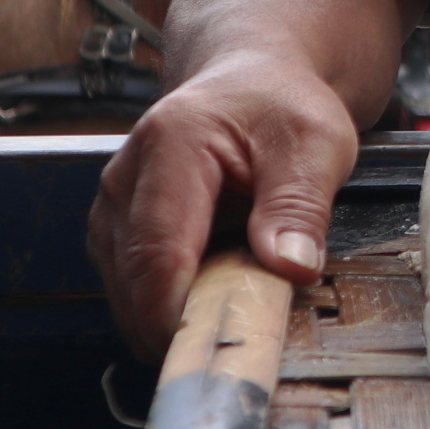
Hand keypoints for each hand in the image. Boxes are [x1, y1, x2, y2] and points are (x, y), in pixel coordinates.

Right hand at [90, 57, 358, 359]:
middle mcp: (125, 177)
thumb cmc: (281, 106)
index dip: (181, 313)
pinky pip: (132, 288)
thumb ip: (300, 204)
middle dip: (183, 324)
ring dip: (175, 318)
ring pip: (127, 294)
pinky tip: (213, 299)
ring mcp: (113, 207)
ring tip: (235, 316)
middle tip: (242, 344)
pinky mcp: (116, 231)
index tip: (220, 348)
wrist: (253, 80)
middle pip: (135, 282)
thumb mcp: (317, 143)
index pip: (159, 251)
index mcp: (171, 144)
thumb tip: (290, 266)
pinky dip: (169, 305)